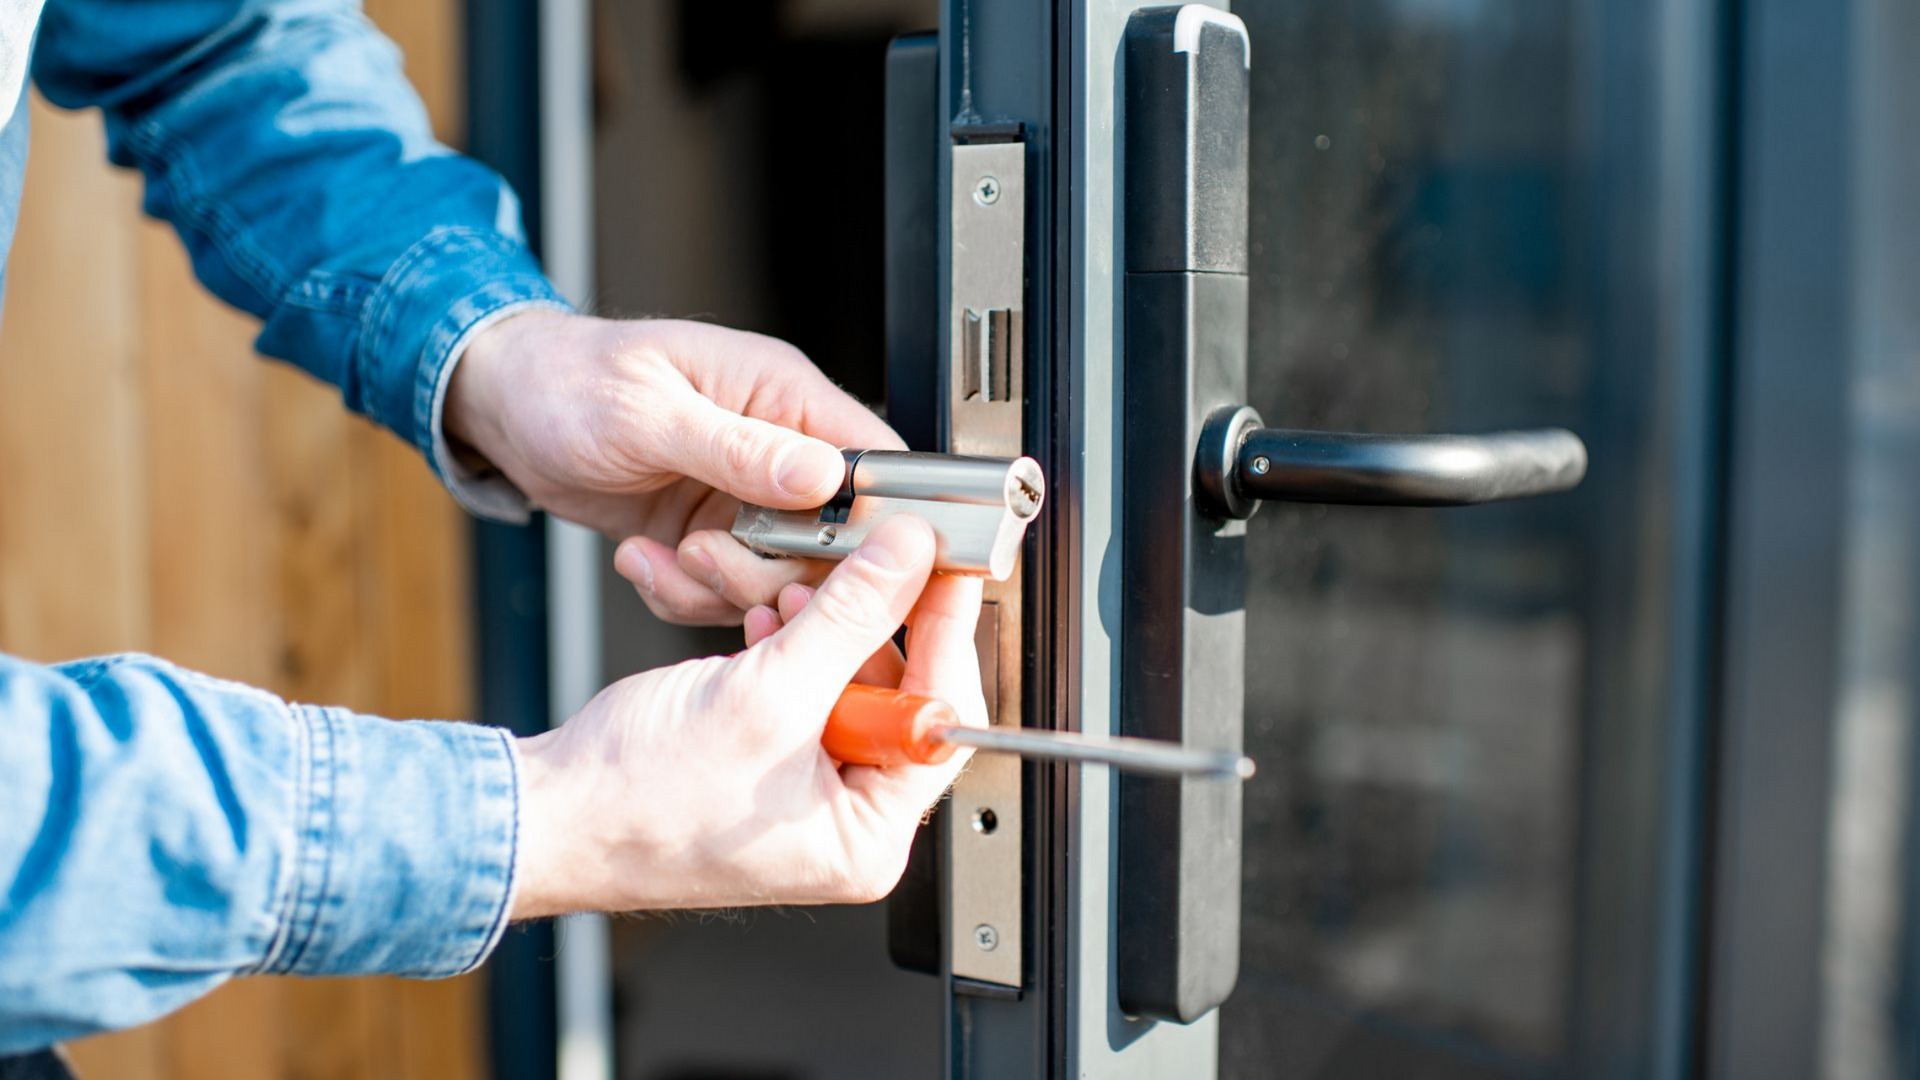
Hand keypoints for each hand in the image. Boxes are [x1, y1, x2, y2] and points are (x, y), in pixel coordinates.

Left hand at [447, 311, 903, 623]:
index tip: (831, 560)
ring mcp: (745, 498)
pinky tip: (641, 559)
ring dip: (717, 586)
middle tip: (706, 558)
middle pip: (832, 539)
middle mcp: (776, 448)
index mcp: (783, 394)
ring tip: (662, 558)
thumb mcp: (648, 412)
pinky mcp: (710, 535)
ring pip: (779, 577)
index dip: (874, 520)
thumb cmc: (567, 379)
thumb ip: (739, 447)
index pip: (874, 461)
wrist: (504, 407)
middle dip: (771, 569)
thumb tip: (824, 474)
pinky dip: (681, 593)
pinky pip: (725, 591)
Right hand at [509, 516, 986, 914]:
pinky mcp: (769, 761)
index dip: (946, 633)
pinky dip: (789, 645)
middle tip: (871, 560)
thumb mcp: (767, 693)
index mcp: (868, 837)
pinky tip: (766, 620)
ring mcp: (806, 791)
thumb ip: (850, 617)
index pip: (942, 720)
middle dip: (869, 622)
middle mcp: (846, 821)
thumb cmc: (636, 801)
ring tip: (792, 590)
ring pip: (847, 680)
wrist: (546, 813)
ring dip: (821, 625)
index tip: (947, 568)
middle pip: (900, 693)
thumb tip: (909, 560)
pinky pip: (804, 688)